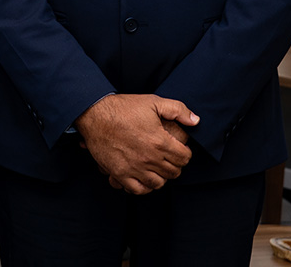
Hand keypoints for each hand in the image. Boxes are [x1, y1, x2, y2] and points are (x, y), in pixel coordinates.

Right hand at [74, 94, 198, 194]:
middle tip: (169, 158)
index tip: (179, 150)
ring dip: (161, 177)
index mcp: (160, 141)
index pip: (184, 158)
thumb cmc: (123, 108)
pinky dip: (144, 187)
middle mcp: (150, 158)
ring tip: (157, 168)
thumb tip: (195, 121)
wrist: (95, 114)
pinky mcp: (120, 173)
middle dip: (174, 165)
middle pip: (173, 172)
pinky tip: (144, 178)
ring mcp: (134, 168)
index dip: (185, 154)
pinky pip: (138, 189)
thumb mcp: (154, 101)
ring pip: (158, 183)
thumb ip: (178, 110)